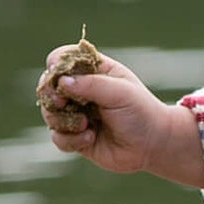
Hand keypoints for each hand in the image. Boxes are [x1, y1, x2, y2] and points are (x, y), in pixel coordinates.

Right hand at [37, 47, 203, 186]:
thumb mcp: (120, 92)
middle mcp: (82, 91)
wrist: (154, 145)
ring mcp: (77, 114)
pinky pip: (58, 137)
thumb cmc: (141, 112)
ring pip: (49, 113)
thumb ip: (91, 84)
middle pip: (49, 86)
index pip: (65, 58)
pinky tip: (90, 138)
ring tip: (85, 124)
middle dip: (50, 95)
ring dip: (62, 120)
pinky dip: (70, 139)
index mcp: (95, 71)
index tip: (56, 71)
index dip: (57, 63)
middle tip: (61, 102)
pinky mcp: (76, 137)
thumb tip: (61, 81)